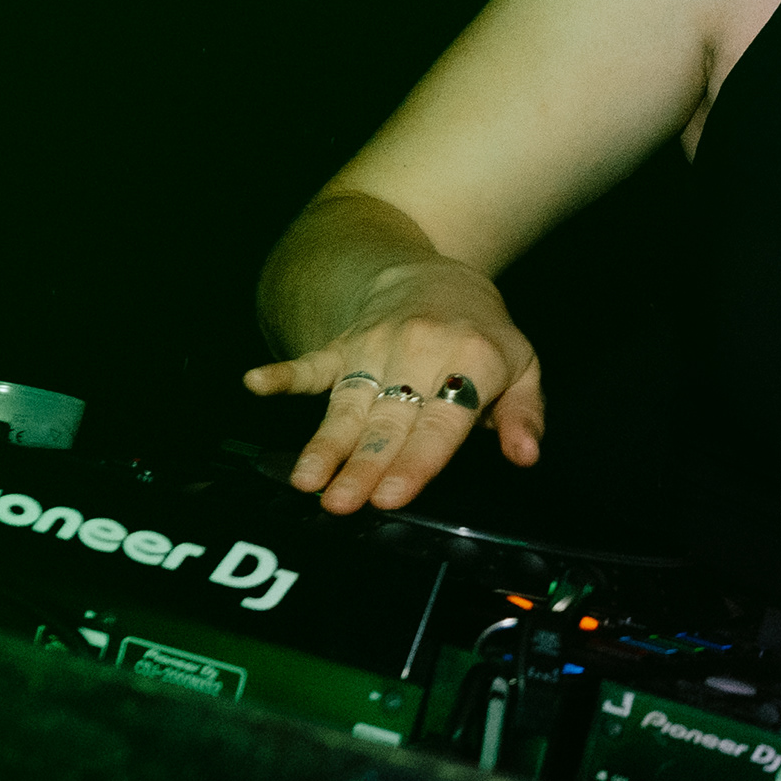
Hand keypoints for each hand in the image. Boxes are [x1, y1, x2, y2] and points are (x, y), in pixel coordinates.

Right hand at [243, 265, 543, 514]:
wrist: (440, 276)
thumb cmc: (483, 336)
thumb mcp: (521, 367)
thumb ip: (522, 414)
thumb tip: (525, 455)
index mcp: (471, 360)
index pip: (441, 422)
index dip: (416, 461)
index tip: (394, 496)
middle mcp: (419, 352)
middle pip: (389, 420)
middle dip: (364, 464)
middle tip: (343, 503)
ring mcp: (375, 346)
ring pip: (348, 403)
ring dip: (325, 442)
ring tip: (305, 480)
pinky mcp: (344, 344)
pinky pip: (312, 361)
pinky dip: (283, 372)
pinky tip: (256, 382)